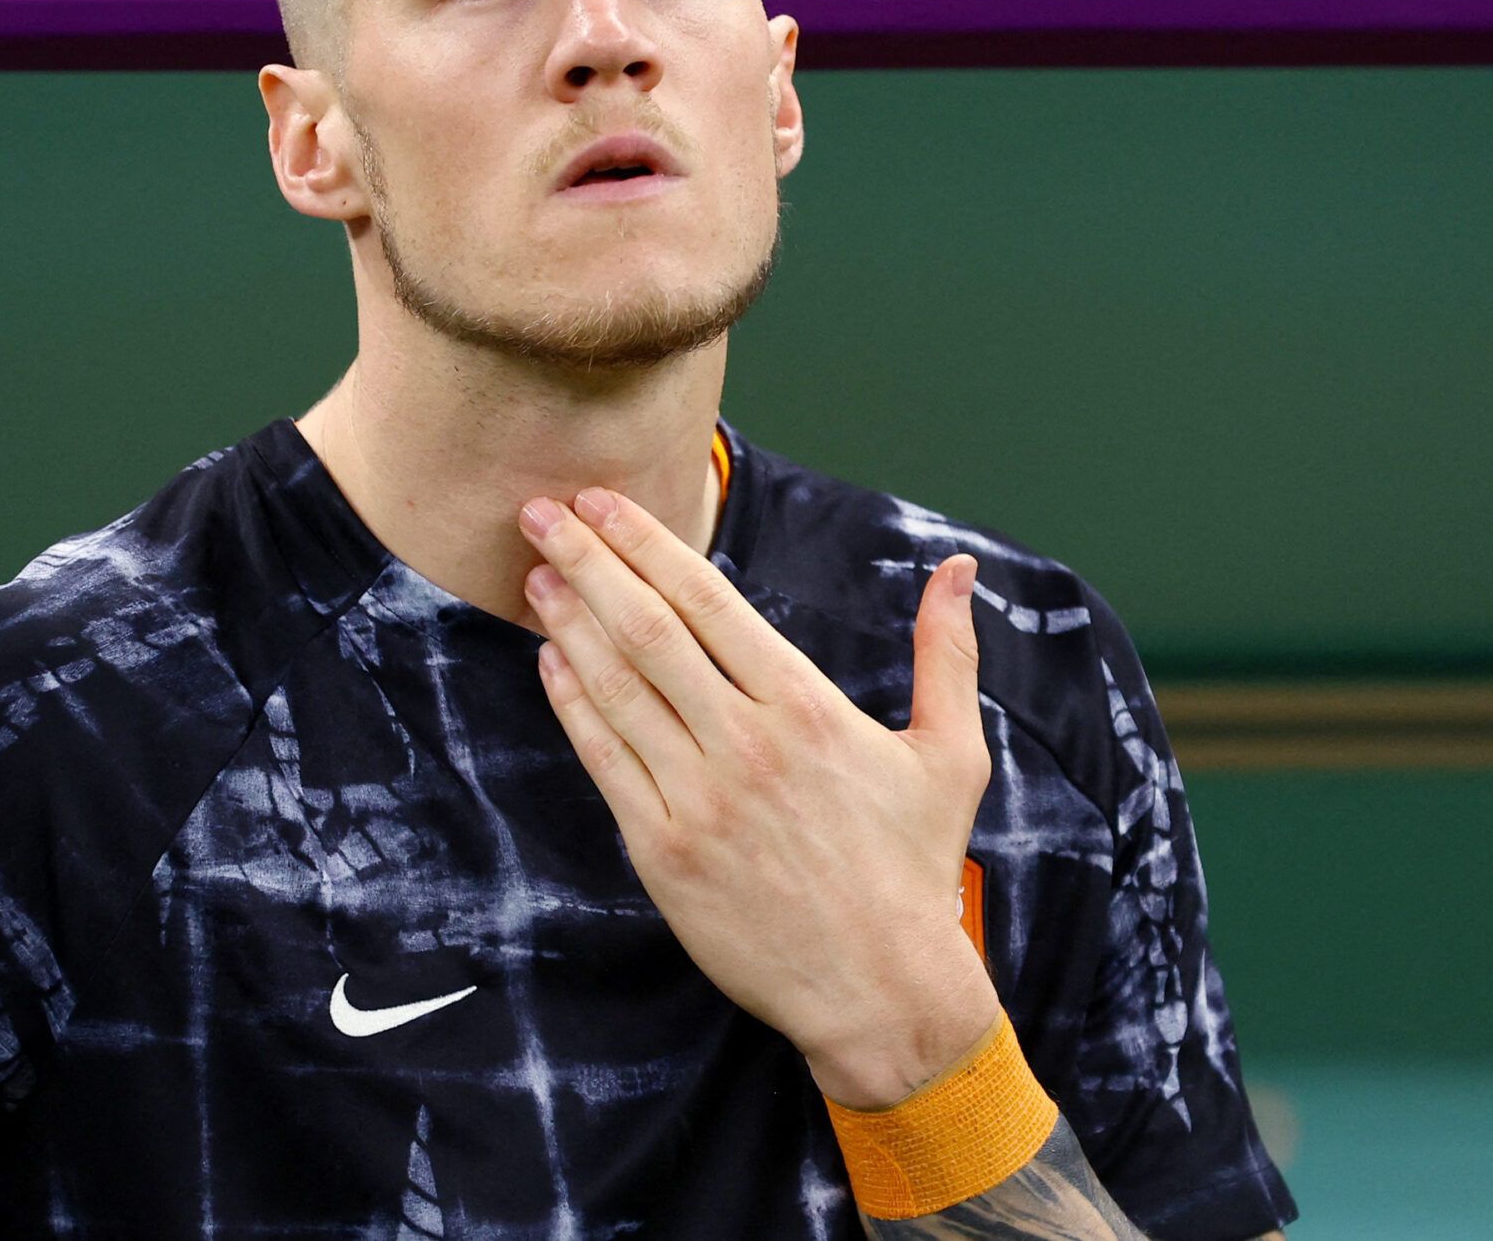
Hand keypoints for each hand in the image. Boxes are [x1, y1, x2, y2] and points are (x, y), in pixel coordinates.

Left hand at [516, 486, 1001, 1108]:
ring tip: (535, 575)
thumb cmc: (914, 869)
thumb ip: (947, 653)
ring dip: (568, 624)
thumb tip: (957, 569)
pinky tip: (551, 663)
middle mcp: (746, 745)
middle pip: (648, 630)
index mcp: (808, 708)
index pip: (710, 601)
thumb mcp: (951, 755)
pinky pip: (604, 762)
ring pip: (617, 689)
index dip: (648, 544)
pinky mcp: (664, 853)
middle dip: (588, 562)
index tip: (604, 503)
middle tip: (542, 514)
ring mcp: (699, 800)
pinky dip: (573, 706)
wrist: (881, 990)